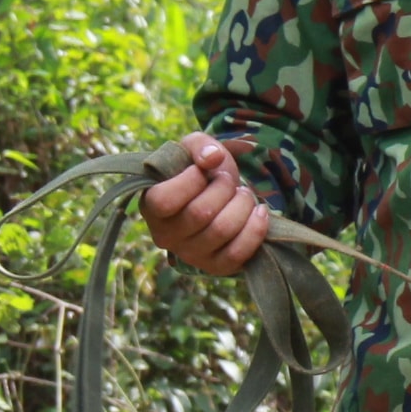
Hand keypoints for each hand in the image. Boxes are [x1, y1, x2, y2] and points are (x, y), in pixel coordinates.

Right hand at [139, 133, 271, 275]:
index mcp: (150, 206)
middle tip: (229, 181)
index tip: (202, 171)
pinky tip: (260, 212)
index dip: (191, 180)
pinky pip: (238, 254)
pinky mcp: (215, 266)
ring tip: (244, 194)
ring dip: (243, 205)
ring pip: (222, 231)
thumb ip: (200, 145)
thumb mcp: (196, 148)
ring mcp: (190, 254)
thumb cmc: (201, 171)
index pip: (165, 200)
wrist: (218, 197)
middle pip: (201, 214)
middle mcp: (164, 236)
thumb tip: (213, 157)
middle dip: (224, 189)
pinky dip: (255, 229)